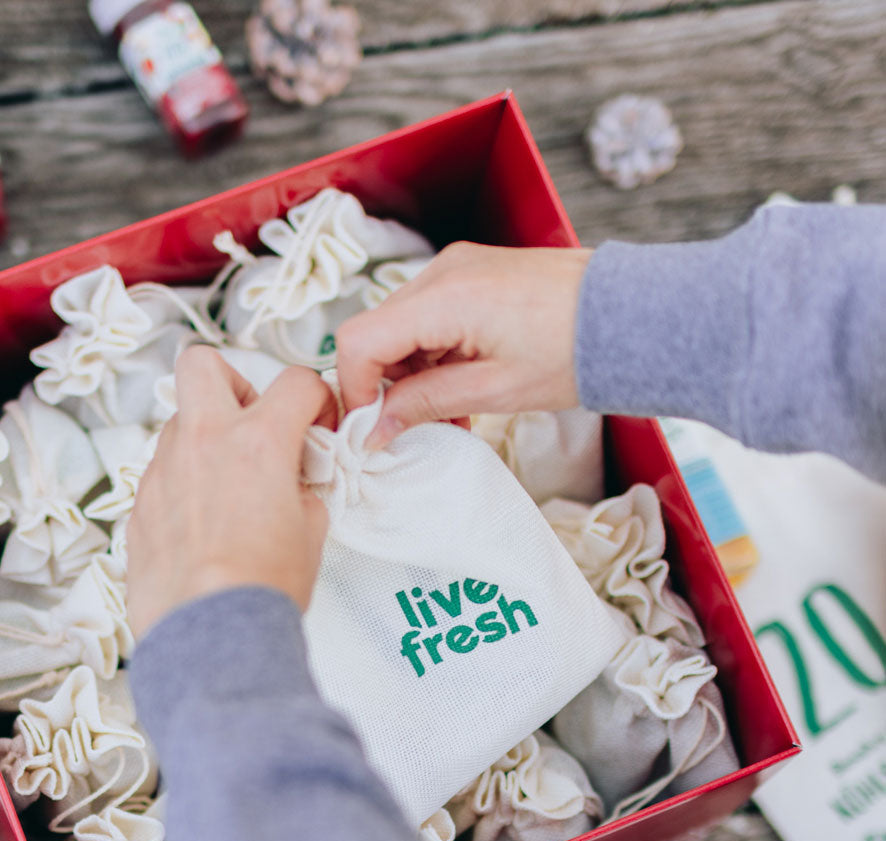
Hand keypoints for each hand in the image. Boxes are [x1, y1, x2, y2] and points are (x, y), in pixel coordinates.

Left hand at [127, 348, 336, 640]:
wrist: (209, 633)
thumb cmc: (262, 587)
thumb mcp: (310, 532)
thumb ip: (302, 490)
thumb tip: (294, 485)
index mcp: (258, 441)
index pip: (295, 383)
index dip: (316, 399)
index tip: (317, 424)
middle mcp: (203, 442)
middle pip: (202, 365)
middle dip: (231, 382)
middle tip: (250, 423)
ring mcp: (163, 471)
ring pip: (178, 424)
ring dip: (204, 440)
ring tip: (227, 488)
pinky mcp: (139, 505)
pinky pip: (162, 475)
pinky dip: (183, 486)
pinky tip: (201, 526)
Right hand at [335, 242, 592, 446]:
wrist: (629, 314)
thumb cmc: (574, 351)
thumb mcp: (494, 391)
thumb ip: (424, 405)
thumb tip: (374, 428)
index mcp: (445, 296)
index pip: (358, 340)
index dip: (355, 389)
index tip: (372, 427)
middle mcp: (443, 271)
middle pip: (377, 334)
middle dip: (387, 386)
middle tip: (418, 427)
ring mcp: (457, 268)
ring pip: (400, 330)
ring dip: (412, 375)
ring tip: (451, 412)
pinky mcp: (472, 274)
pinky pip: (429, 319)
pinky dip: (433, 357)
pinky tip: (461, 387)